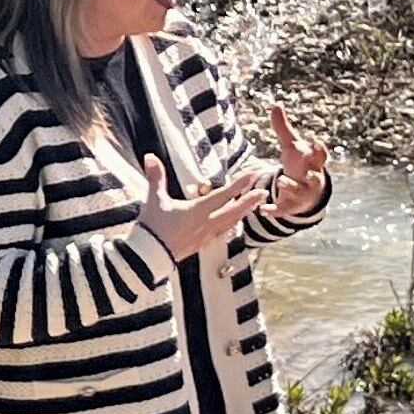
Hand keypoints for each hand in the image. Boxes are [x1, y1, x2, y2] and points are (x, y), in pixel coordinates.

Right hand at [144, 165, 275, 259]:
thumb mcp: (154, 200)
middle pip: (233, 211)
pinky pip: (221, 234)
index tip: (252, 174)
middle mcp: (206, 223)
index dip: (239, 184)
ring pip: (229, 223)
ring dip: (242, 213)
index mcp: (198, 211)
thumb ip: (156, 178)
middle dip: (249, 201)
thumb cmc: (152, 227)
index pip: (223, 195)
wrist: (148, 256)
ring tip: (253, 206)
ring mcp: (204, 236)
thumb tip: (149, 156)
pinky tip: (233, 225)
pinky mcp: (200, 245)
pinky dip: (230, 227)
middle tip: (264, 192)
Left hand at [264, 103, 331, 220]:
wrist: (304, 191)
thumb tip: (276, 104)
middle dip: (312, 175)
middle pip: (315, 177)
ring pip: (299, 192)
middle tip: (307, 171)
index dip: (320, 150)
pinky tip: (262, 209)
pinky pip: (283, 209)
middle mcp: (311, 179)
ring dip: (290, 186)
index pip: (321, 156)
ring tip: (280, 180)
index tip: (317, 142)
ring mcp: (302, 194)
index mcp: (313, 163)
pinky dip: (273, 210)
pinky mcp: (291, 206)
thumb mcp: (291, 146)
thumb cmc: (299, 164)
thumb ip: (283, 128)